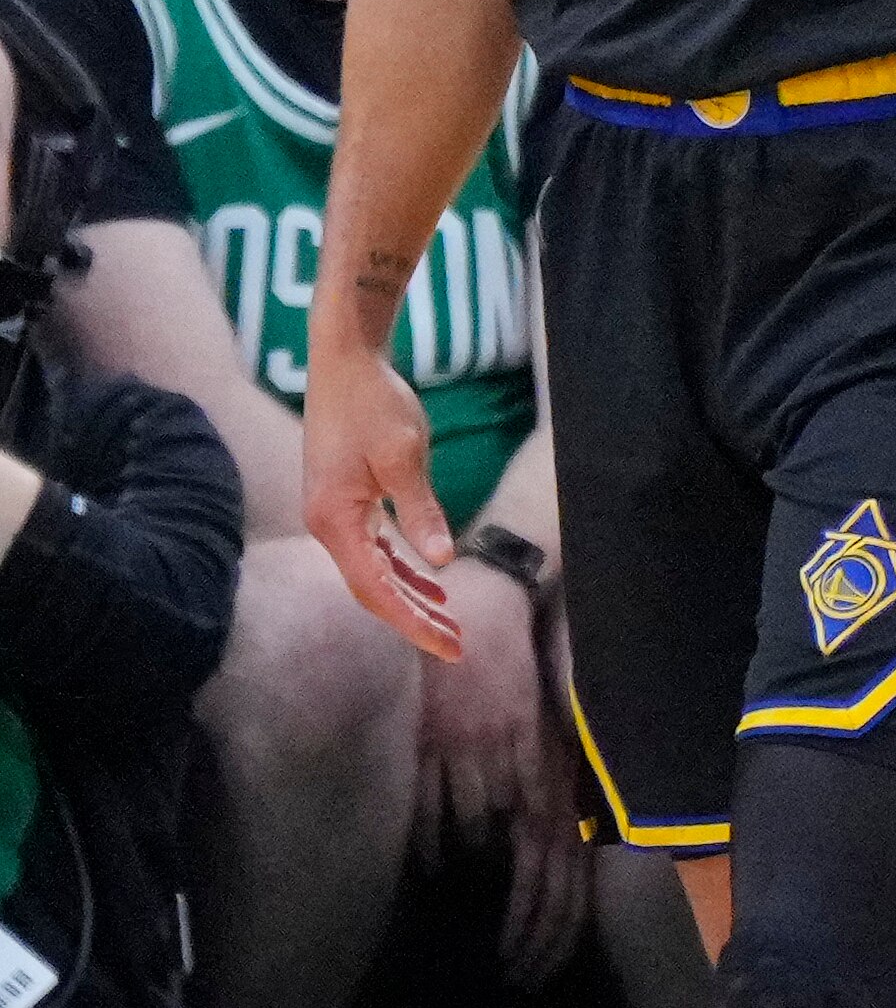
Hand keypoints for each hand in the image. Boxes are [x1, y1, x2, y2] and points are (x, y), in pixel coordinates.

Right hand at [303, 339, 457, 658]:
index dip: (412, 623)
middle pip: (372, 589)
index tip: (448, 647)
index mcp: (335, 520)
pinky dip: (400, 569)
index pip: (376, 590)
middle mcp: (327, 524)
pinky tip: (428, 583)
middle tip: (457, 646)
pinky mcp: (344, 500)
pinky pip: (372, 549)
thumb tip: (442, 560)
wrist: (346, 360)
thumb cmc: (374, 402)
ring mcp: (333, 513)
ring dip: (410, 597)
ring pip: (373, 571)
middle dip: (414, 619)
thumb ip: (421, 510)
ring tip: (449, 623)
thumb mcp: (404, 456)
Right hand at [412, 563, 587, 982]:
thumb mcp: (551, 738)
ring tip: (466, 937)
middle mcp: (521, 773)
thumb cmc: (519, 678)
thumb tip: (563, 854)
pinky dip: (427, 852)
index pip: (565, 870)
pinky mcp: (431, 744)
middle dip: (520, 932)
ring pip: (473, 848)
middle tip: (511, 973)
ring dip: (470, 897)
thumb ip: (553, 793)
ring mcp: (474, 760)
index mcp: (555, 773)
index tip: (540, 966)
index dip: (554, 926)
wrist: (483, 605)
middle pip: (528, 874)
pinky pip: (426, 816)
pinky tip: (429, 878)